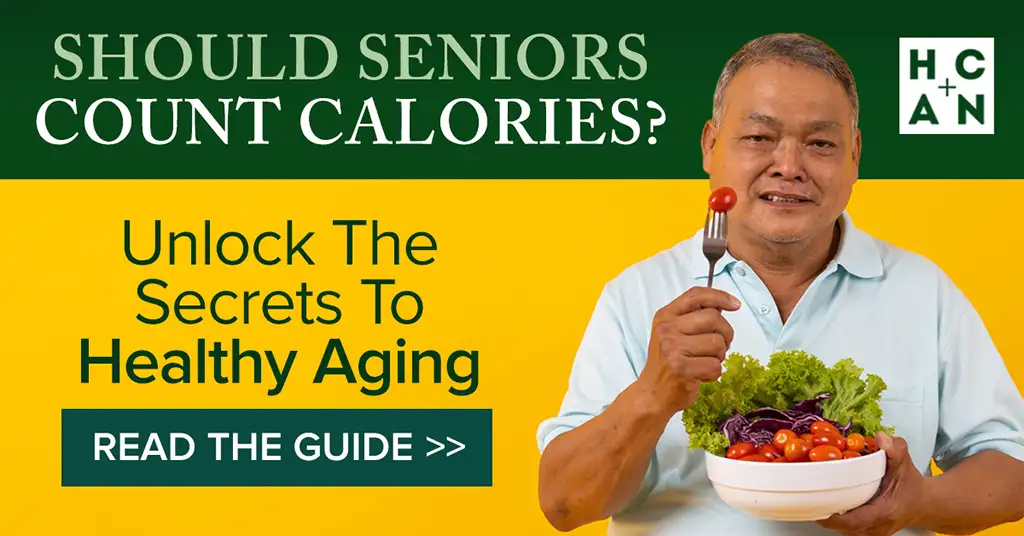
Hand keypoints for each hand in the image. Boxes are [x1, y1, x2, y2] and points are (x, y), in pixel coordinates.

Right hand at [637, 286, 739, 414]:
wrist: (652, 393)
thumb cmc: (668, 362)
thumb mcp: (674, 333)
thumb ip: (694, 317)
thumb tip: (724, 304)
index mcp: (665, 316)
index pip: (696, 295)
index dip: (720, 296)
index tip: (735, 305)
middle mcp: (666, 329)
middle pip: (713, 318)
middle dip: (725, 333)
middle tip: (720, 346)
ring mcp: (672, 349)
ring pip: (717, 343)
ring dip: (719, 356)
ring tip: (705, 362)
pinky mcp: (680, 369)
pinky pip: (715, 366)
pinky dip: (714, 374)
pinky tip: (700, 375)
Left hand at [817, 432, 925, 535]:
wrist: (924, 503)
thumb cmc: (912, 485)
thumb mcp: (904, 463)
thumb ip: (895, 449)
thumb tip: (882, 438)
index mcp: (885, 512)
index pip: (855, 521)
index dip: (834, 518)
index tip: (819, 508)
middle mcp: (878, 527)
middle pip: (846, 527)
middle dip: (826, 514)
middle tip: (810, 498)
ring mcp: (873, 532)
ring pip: (846, 530)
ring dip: (831, 518)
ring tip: (816, 501)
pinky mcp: (868, 532)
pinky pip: (849, 529)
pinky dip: (838, 519)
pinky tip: (829, 505)